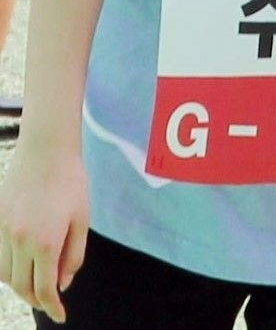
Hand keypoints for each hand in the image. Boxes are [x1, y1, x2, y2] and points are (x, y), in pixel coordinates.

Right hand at [0, 141, 88, 323]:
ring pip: (5, 275)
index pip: (44, 289)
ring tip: (36, 283)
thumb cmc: (70, 180)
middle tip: (50, 301)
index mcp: (45, 243)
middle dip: (37, 299)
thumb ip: (74, 255)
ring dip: (20, 285)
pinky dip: (8, 269)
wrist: (46, 148)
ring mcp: (4, 230)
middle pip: (22, 287)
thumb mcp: (82, 218)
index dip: (52, 307)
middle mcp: (20, 241)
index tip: (60, 316)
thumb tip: (62, 283)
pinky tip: (21, 264)